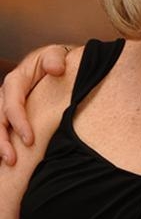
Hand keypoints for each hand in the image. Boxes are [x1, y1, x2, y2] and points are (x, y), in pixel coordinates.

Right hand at [0, 44, 70, 164]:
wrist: (55, 64)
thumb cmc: (55, 60)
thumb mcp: (56, 54)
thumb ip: (55, 60)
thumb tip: (56, 69)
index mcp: (15, 81)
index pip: (12, 105)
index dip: (19, 123)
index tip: (30, 140)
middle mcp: (5, 95)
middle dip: (2, 141)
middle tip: (12, 160)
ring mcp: (4, 106)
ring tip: (8, 164)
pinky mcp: (8, 115)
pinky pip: (1, 128)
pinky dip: (1, 143)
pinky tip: (5, 162)